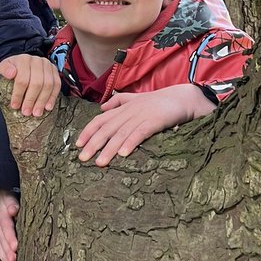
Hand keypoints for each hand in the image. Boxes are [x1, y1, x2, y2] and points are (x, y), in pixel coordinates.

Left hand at [0, 54, 60, 116]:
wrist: (25, 62)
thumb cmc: (14, 68)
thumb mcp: (4, 66)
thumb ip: (4, 69)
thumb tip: (11, 73)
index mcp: (24, 60)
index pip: (22, 79)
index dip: (18, 94)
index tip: (15, 106)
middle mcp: (38, 61)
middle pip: (37, 83)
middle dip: (31, 100)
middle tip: (26, 112)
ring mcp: (48, 66)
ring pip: (48, 85)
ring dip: (42, 101)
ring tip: (36, 113)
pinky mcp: (55, 71)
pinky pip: (57, 85)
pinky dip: (53, 97)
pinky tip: (48, 107)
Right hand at [0, 186, 19, 260]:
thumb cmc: (2, 195)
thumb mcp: (7, 195)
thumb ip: (11, 202)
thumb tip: (14, 210)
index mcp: (0, 214)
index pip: (6, 227)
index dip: (10, 237)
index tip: (15, 247)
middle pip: (2, 239)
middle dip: (7, 251)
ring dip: (3, 256)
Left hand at [76, 85, 214, 165]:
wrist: (182, 98)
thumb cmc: (159, 101)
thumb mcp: (136, 99)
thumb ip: (118, 102)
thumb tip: (102, 108)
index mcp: (123, 108)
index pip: (100, 119)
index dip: (88, 131)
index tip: (78, 144)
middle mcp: (129, 111)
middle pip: (107, 128)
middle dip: (93, 144)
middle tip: (82, 158)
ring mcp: (141, 116)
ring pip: (121, 133)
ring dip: (109, 149)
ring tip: (100, 162)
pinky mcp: (154, 121)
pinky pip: (140, 133)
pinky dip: (131, 143)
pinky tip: (123, 154)